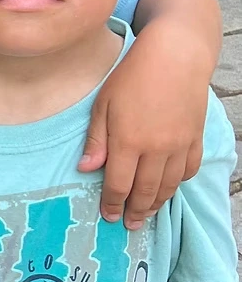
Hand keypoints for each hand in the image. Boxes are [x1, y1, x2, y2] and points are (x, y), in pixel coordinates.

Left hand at [80, 25, 206, 227]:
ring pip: (168, 185)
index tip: (108, 216)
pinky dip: (178, 182)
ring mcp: (179, 146)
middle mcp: (156, 149)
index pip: (118, 184)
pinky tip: (169, 187)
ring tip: (147, 214)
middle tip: (129, 224)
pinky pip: (188, 170)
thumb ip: (97, 140)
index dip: (112, 204)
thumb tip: (86, 170)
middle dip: (135, 211)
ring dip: (157, 203)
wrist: (176, 56)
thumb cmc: (131, 76)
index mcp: (128, 142)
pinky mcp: (195, 138)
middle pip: (145, 191)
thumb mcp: (103, 104)